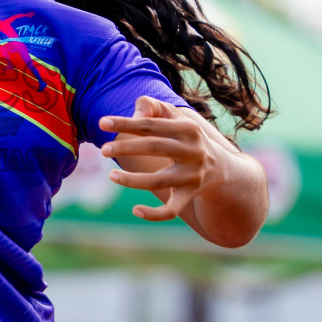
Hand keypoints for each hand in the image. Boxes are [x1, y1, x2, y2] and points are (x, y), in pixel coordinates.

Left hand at [98, 95, 219, 222]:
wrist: (219, 166)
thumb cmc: (185, 136)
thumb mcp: (174, 116)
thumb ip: (152, 106)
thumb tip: (135, 114)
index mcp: (187, 129)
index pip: (150, 125)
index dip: (125, 123)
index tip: (102, 123)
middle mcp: (193, 152)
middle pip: (154, 147)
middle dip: (126, 148)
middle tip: (103, 149)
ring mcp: (192, 176)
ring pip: (158, 182)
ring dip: (132, 181)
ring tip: (111, 175)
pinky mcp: (190, 196)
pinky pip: (172, 210)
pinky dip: (154, 214)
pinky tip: (136, 210)